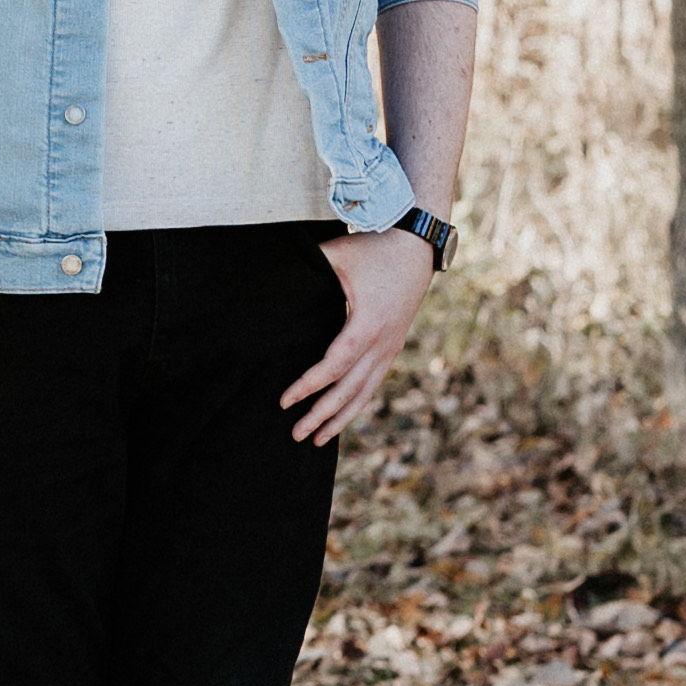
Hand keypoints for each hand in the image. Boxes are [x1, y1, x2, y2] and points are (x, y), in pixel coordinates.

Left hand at [282, 228, 441, 445]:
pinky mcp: (393, 347)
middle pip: (349, 390)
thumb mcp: (336, 255)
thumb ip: (306, 268)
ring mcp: (391, 347)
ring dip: (340, 418)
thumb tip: (269, 279)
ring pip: (364, 393)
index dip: (308, 386)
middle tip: (295, 435)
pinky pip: (373, 383)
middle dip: (321, 415)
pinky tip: (341, 418)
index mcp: (367, 324)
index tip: (284, 401)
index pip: (333, 366)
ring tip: (316, 440)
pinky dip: (356, 404)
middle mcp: (383, 343)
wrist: (416, 246)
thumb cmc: (372, 249)